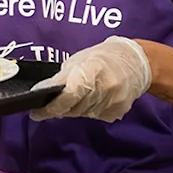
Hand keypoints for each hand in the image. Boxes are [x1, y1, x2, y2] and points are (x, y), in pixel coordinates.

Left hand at [31, 37, 152, 122]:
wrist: (136, 62)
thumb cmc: (102, 57)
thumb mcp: (78, 60)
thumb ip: (62, 78)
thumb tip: (43, 93)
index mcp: (92, 70)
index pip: (68, 95)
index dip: (51, 107)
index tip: (37, 113)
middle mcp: (105, 87)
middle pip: (73, 108)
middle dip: (60, 108)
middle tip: (54, 103)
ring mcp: (113, 101)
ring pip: (83, 114)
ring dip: (75, 108)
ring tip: (80, 95)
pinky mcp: (118, 112)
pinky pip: (95, 116)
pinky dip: (89, 110)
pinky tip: (95, 98)